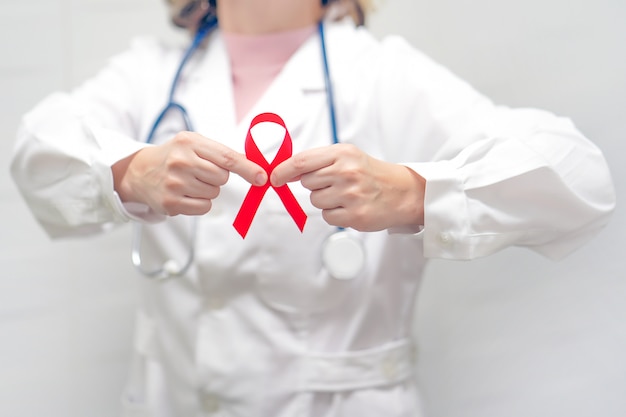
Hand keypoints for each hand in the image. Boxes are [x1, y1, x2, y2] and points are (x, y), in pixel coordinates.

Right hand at [112, 131, 266, 215]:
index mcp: (189, 142)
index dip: (247, 168)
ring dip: (207, 190)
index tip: (261, 177)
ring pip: (214, 193)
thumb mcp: (194, 144)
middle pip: (222, 178)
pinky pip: (204, 207)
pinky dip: (200, 203)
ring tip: (189, 182)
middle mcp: (180, 161)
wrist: (140, 171)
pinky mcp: (171, 203)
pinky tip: (185, 194)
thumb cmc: (175, 156)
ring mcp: (174, 183)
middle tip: (199, 172)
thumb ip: (221, 153)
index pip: (226, 157)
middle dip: (217, 177)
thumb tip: (255, 168)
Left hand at [271, 144, 424, 230]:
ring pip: (315, 201)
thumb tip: (285, 171)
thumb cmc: (370, 174)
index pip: (302, 162)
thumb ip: (318, 161)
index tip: (275, 178)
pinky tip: (350, 207)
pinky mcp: (355, 216)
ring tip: (345, 196)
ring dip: (326, 201)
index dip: (283, 171)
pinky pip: (327, 217)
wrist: (402, 192)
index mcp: (342, 153)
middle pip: (307, 183)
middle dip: (316, 186)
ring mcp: (351, 195)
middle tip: (335, 184)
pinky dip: (335, 214)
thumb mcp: (347, 157)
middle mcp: (346, 172)